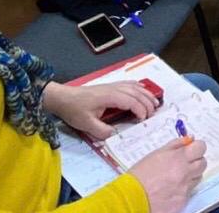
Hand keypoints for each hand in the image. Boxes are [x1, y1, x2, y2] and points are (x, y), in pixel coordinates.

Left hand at [42, 82, 159, 139]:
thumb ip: (102, 131)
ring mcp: (111, 86)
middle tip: (154, 114)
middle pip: (135, 92)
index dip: (140, 109)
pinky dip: (138, 87)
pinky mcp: (108, 87)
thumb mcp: (87, 125)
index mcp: (109, 97)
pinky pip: (127, 84)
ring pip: (133, 87)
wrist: (63, 98)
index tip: (144, 120)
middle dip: (147, 102)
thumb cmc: (74, 110)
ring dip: (145, 94)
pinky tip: (142, 89)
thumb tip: (116, 134)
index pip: (130, 101)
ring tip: (155, 102)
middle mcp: (113, 89)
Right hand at [129, 138, 207, 212]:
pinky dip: (183, 188)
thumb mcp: (156, 153)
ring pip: (198, 178)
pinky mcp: (183, 202)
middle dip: (196, 160)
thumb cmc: (140, 174)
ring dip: (191, 174)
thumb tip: (189, 139)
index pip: (200, 148)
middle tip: (185, 161)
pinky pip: (189, 192)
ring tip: (176, 176)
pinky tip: (171, 188)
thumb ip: (175, 145)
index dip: (197, 147)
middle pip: (203, 163)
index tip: (193, 148)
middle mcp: (185, 173)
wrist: (133, 197)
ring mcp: (185, 189)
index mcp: (178, 158)